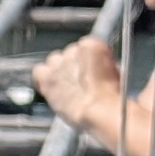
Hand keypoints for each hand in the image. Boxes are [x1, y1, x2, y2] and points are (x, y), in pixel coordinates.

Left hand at [33, 33, 127, 149]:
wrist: (99, 110)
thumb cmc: (110, 99)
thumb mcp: (115, 75)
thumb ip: (102, 66)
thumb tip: (97, 71)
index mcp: (93, 45)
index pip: (85, 48)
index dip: (87, 63)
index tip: (90, 73)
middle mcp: (73, 49)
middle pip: (68, 54)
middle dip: (72, 67)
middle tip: (78, 83)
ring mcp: (58, 62)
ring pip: (53, 62)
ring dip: (58, 73)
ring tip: (66, 88)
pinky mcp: (47, 76)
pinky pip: (39, 73)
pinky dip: (42, 79)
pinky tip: (50, 88)